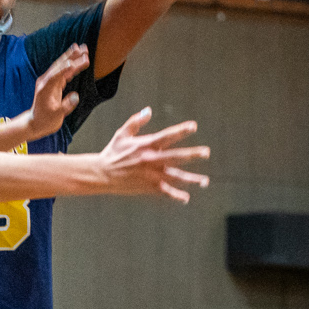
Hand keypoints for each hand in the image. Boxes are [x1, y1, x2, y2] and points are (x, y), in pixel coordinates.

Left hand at [20, 44, 88, 140]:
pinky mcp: (52, 84)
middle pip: (60, 65)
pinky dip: (70, 67)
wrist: (36, 123)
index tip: (78, 60)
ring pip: (62, 66)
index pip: (58, 74)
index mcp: (45, 87)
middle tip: (83, 47)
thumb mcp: (57, 116)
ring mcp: (49, 81)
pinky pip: (63, 72)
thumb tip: (76, 96)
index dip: (68, 67)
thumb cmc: (45, 120)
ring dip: (72, 58)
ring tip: (83, 49)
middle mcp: (46, 81)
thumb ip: (66, 106)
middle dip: (72, 56)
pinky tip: (77, 62)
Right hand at [93, 108, 211, 202]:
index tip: (193, 127)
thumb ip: (136, 121)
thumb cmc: (112, 152)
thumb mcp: (122, 134)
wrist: (102, 174)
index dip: (181, 130)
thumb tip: (149, 110)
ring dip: (191, 179)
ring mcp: (151, 175)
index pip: (167, 136)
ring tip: (204, 181)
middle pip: (176, 156)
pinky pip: (165, 192)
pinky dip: (176, 196)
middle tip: (206, 153)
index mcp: (146, 145)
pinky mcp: (148, 187)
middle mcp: (151, 160)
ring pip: (175, 177)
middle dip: (192, 155)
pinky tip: (186, 198)